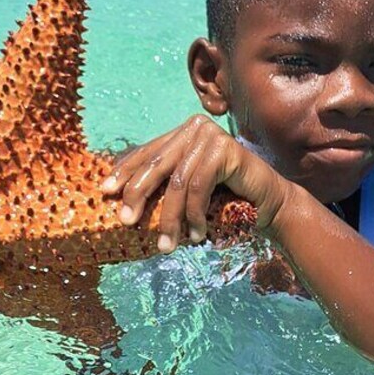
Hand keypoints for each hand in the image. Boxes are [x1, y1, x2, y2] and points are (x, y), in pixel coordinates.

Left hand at [100, 115, 288, 252]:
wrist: (268, 203)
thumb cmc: (224, 200)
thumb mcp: (186, 190)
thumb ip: (163, 183)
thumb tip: (117, 196)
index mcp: (181, 133)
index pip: (146, 152)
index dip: (124, 172)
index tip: (105, 193)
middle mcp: (194, 128)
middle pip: (156, 165)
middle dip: (138, 195)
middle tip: (126, 222)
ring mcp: (210, 136)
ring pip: (177, 183)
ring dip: (170, 219)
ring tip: (166, 246)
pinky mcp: (225, 149)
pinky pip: (198, 186)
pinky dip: (194, 215)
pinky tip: (197, 235)